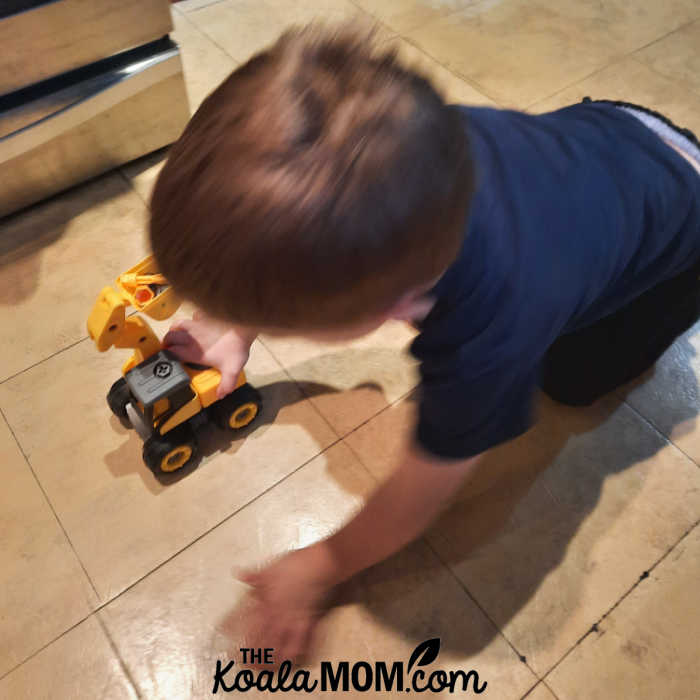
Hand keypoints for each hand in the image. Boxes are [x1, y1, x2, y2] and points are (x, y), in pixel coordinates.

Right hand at [163, 311, 254, 397]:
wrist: (242, 328)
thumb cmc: (236, 348)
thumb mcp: (232, 370)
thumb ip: (226, 384)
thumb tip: (221, 395)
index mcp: (194, 352)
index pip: (172, 353)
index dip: (167, 356)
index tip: (167, 359)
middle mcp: (191, 338)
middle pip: (170, 337)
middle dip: (167, 342)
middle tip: (169, 347)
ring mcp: (196, 325)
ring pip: (178, 324)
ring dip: (175, 329)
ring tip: (177, 334)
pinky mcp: (204, 317)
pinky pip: (194, 315)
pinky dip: (193, 318)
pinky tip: (196, 322)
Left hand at [238, 545, 336, 665]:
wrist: (318, 563)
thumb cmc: (295, 562)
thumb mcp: (270, 566)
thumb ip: (254, 574)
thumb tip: (238, 573)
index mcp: (265, 599)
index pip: (244, 615)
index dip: (230, 624)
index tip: (221, 632)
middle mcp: (276, 613)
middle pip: (259, 638)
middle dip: (249, 652)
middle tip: (241, 662)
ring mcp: (292, 619)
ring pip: (277, 646)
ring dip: (268, 659)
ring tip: (261, 669)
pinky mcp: (307, 622)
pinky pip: (299, 643)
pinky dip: (293, 654)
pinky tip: (289, 662)